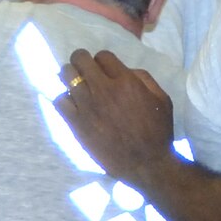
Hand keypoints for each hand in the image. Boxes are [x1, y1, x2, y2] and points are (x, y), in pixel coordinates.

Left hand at [54, 48, 177, 182]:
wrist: (146, 164)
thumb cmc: (158, 131)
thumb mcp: (162, 98)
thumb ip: (144, 78)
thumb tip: (124, 70)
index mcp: (126, 82)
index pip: (103, 55)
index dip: (102, 61)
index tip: (104, 70)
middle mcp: (103, 89)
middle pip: (80, 59)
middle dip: (81, 60)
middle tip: (84, 69)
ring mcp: (87, 106)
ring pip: (66, 75)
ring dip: (70, 76)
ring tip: (75, 84)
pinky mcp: (76, 123)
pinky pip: (59, 100)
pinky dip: (64, 99)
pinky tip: (72, 105)